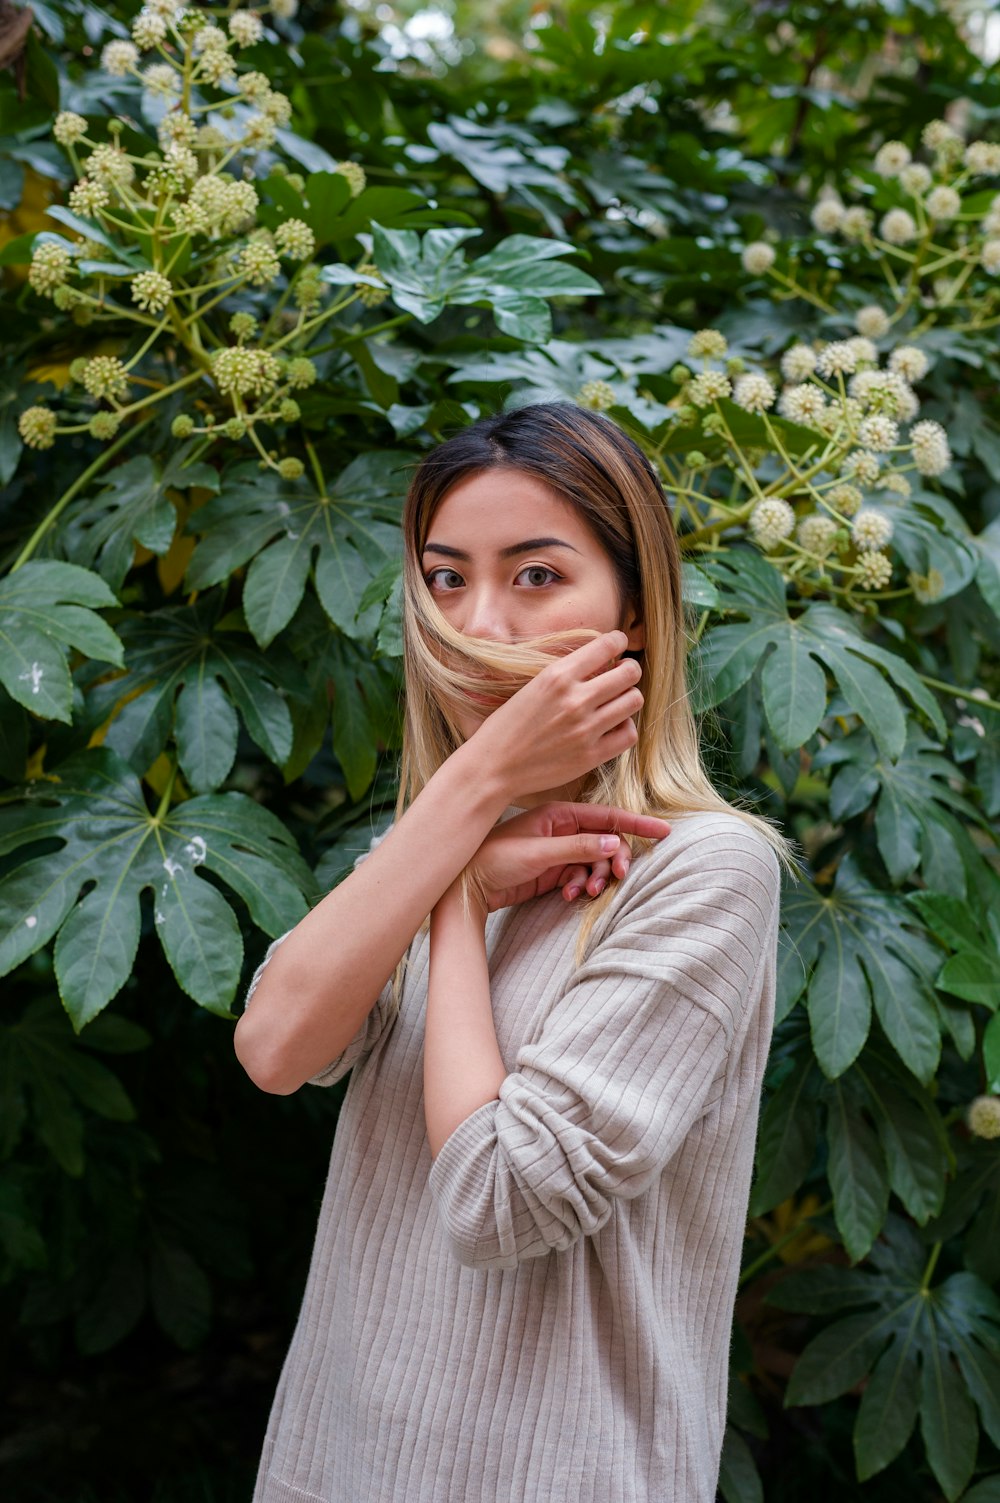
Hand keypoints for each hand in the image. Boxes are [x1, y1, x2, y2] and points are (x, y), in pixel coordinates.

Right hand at [466, 631, 644, 802]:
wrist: (493, 766)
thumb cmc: (507, 725)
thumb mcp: (533, 686)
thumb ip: (566, 674)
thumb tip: (600, 660)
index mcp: (557, 676)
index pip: (608, 645)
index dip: (619, 642)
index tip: (619, 645)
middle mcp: (575, 699)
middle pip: (630, 673)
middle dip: (629, 671)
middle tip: (622, 675)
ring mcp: (586, 729)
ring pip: (634, 701)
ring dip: (628, 698)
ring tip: (616, 702)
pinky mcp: (591, 756)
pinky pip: (629, 734)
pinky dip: (624, 728)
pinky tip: (612, 727)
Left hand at [467, 802, 670, 912]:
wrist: (468, 885)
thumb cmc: (496, 859)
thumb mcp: (540, 853)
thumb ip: (579, 847)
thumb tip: (616, 843)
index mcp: (560, 814)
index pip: (607, 816)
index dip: (636, 825)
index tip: (663, 832)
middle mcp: (563, 829)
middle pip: (606, 842)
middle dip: (615, 859)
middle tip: (619, 878)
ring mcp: (559, 850)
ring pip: (595, 862)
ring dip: (597, 877)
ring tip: (587, 892)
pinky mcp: (554, 871)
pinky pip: (581, 876)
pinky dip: (581, 886)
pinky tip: (570, 896)